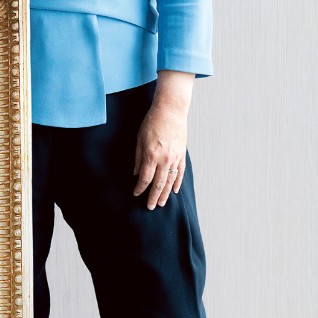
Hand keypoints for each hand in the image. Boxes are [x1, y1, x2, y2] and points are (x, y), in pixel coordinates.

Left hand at [132, 71, 193, 209]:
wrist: (171, 111)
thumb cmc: (152, 122)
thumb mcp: (139, 138)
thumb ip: (138, 157)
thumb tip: (135, 173)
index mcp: (151, 155)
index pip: (145, 178)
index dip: (140, 188)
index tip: (136, 194)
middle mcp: (164, 159)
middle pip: (158, 183)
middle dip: (153, 196)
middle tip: (150, 207)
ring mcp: (175, 158)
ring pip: (170, 181)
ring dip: (165, 194)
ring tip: (161, 203)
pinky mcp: (182, 155)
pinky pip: (180, 173)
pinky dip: (177, 183)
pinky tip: (173, 191)